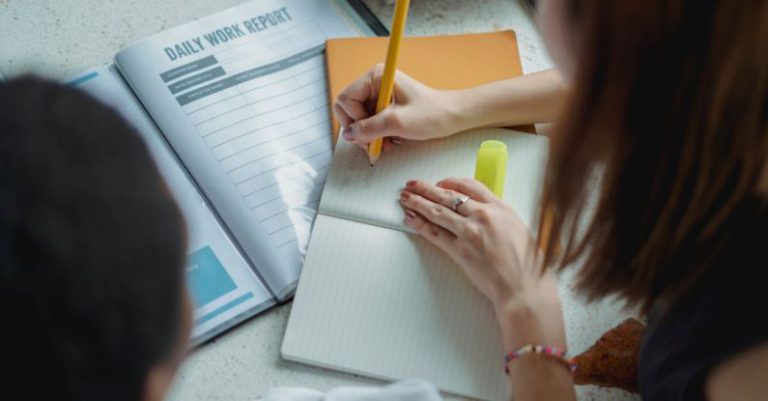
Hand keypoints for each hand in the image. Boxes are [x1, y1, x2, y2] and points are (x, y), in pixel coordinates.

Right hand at [333, 64, 465, 151]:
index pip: (346, 99)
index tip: (370, 133)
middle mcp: (374, 82)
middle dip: (361, 130)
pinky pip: (370, 122)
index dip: (354, 120)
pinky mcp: (385, 105)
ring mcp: (379, 94)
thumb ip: (368, 128)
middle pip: (350, 110)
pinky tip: (390, 140)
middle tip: (374, 144)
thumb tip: (348, 135)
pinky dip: (377, 135)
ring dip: (370, 135)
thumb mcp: (397, 123)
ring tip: (387, 144)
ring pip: (360, 119)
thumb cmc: (432, 114)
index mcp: (375, 76)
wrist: (453, 116)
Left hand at [399, 177, 565, 348]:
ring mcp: (470, 232)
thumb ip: (501, 217)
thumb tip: (487, 214)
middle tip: (413, 185)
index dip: (450, 182)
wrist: (524, 288)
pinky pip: (434, 234)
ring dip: (418, 203)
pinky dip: (420, 225)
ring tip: (405, 199)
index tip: (440, 183)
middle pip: (448, 195)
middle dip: (427, 188)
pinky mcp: (459, 251)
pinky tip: (411, 219)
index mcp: (500, 207)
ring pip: (437, 211)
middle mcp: (483, 215)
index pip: (470, 186)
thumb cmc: (528, 265)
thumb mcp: (519, 229)